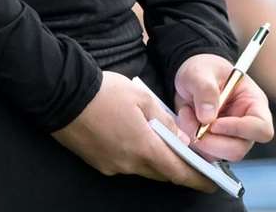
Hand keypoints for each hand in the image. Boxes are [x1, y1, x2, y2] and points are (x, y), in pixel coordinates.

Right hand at [51, 71, 213, 190]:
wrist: (63, 95)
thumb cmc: (107, 93)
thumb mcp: (143, 99)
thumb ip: (165, 122)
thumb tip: (182, 140)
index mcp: (143, 148)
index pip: (177, 172)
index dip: (197, 179)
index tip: (212, 182)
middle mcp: (128, 164)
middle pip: (161, 173)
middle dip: (179, 169)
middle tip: (194, 162)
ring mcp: (112, 166)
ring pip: (143, 168)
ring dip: (157, 161)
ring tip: (169, 147)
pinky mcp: (99, 162)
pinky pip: (126, 164)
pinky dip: (138, 156)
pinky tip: (140, 141)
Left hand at [174, 52, 274, 162]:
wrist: (190, 78)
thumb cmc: (203, 70)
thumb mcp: (201, 71)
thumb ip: (205, 90)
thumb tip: (207, 117)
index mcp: (254, 104)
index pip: (261, 128)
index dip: (239, 130)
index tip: (214, 123)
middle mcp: (246, 126)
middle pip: (239, 149)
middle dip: (212, 141)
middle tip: (195, 124)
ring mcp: (230, 138)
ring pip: (219, 155)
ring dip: (198, 140)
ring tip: (186, 114)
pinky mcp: (213, 146)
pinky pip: (203, 154)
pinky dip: (190, 141)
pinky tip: (186, 121)